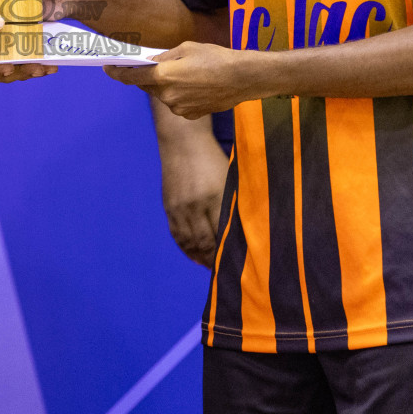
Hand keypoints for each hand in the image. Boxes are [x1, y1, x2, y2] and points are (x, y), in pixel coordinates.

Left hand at [108, 41, 264, 118]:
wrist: (242, 78)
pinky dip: (178, 94)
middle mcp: (167, 96)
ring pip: (162, 95)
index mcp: (163, 76)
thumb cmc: (215, 57)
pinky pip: (176, 103)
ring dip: (164, 85)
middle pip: (147, 86)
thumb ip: (164, 57)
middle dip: (146, 76)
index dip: (117, 72)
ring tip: (182, 73)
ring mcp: (178, 108)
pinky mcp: (190, 115)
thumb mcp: (186, 48)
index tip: (108, 67)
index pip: (132, 77)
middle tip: (149, 65)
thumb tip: (151, 62)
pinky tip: (193, 85)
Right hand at [159, 134, 228, 266]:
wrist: (182, 142)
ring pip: (189, 242)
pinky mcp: (169, 207)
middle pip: (205, 241)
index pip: (222, 233)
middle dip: (214, 259)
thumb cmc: (212, 158)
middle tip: (224, 271)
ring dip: (199, 257)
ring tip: (209, 266)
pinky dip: (185, 248)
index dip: (228, 251)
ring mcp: (179, 207)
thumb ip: (233, 202)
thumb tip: (243, 228)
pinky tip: (193, 255)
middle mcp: (195, 205)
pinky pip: (176, 234)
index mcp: (215, 196)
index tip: (238, 263)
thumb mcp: (228, 178)